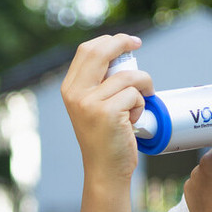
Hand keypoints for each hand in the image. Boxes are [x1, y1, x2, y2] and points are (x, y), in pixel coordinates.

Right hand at [61, 34, 152, 186]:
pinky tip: (132, 121)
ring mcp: (90, 102)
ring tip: (138, 105)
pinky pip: (135, 94)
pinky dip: (141, 106)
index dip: (110, 41)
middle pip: (102, 51)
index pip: (87, 50)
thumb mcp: (93, 106)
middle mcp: (75, 94)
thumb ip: (99, 83)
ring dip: (141, 87)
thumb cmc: (105, 138)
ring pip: (128, 76)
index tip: (127, 43)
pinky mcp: (108, 112)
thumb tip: (123, 56)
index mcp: (69, 89)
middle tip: (137, 45)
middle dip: (123, 43)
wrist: (105, 170)